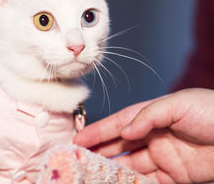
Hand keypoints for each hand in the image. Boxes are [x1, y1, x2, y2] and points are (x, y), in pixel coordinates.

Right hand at [73, 88, 213, 183]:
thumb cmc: (213, 112)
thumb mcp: (178, 104)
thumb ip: (148, 115)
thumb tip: (125, 131)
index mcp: (153, 116)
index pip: (119, 124)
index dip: (98, 131)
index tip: (79, 139)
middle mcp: (154, 135)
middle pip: (120, 145)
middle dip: (99, 150)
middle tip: (79, 158)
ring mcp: (164, 157)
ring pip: (131, 164)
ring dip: (113, 168)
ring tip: (93, 173)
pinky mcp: (176, 176)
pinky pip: (148, 181)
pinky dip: (132, 182)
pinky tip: (118, 181)